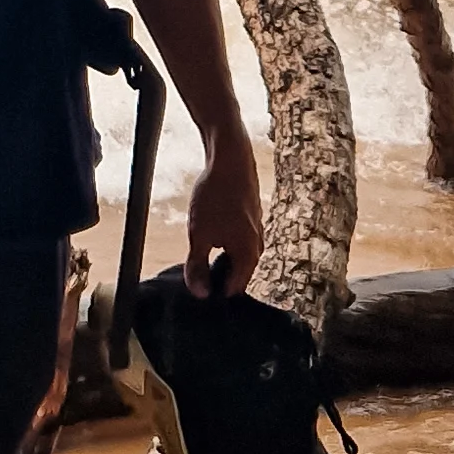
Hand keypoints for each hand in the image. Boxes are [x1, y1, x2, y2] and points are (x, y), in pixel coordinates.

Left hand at [182, 125, 265, 298]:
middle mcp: (258, 245)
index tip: (196, 287)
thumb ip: (198, 266)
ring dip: (221, 258)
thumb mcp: (199, 235)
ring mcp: (257, 229)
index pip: (234, 289)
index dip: (214, 292)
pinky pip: (240, 239)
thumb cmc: (215, 197)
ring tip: (200, 252)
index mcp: (249, 255)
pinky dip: (226, 242)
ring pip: (238, 254)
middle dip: (217, 276)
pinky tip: (211, 234)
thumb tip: (200, 294)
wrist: (230, 159)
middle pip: (238, 273)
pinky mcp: (252, 217)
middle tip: (195, 272)